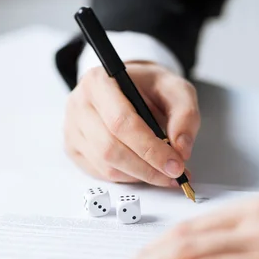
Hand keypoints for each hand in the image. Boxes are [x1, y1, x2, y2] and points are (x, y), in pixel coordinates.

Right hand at [63, 62, 199, 186]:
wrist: (130, 87)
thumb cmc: (149, 87)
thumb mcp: (176, 89)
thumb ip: (185, 115)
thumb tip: (181, 149)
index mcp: (100, 82)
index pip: (121, 122)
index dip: (150, 149)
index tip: (175, 164)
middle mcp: (79, 104)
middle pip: (110, 148)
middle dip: (147, 168)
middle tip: (174, 174)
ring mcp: (72, 128)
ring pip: (105, 165)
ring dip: (139, 175)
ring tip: (164, 174)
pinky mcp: (73, 148)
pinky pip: (101, 173)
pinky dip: (128, 177)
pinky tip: (144, 170)